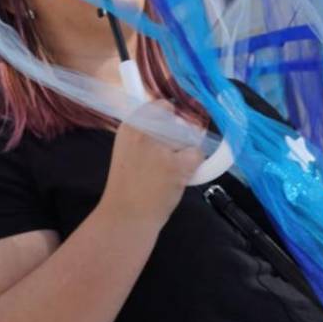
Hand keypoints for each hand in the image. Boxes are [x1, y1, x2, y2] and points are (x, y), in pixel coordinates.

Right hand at [99, 110, 205, 227]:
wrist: (125, 215)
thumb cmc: (128, 185)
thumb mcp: (128, 150)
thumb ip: (148, 133)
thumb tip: (174, 118)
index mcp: (129, 126)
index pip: (162, 106)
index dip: (171, 118)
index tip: (169, 134)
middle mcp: (143, 131)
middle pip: (179, 121)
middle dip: (180, 138)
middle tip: (165, 159)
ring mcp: (161, 148)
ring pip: (190, 137)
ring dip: (185, 152)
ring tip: (168, 171)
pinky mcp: (176, 166)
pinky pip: (197, 154)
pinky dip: (194, 165)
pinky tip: (179, 176)